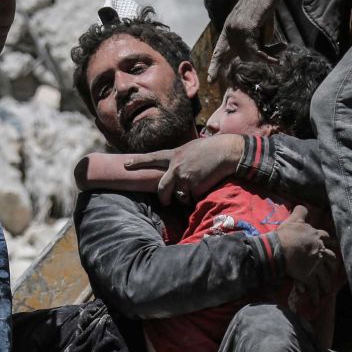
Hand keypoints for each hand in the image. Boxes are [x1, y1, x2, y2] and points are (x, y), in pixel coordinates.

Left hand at [124, 135, 243, 206]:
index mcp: (174, 155)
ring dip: (187, 197)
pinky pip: (193, 198)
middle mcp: (175, 167)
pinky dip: (198, 197)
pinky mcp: (194, 187)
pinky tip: (206, 186)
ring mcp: (184, 178)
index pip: (152, 158)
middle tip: (165, 202)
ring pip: (179, 196)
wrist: (226, 151)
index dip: (138, 162)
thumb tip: (175, 168)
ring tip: (199, 186)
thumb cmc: (211, 149)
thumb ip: (180, 159)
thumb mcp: (190, 149)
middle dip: (163, 198)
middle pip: (162, 188)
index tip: (125, 165)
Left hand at [208, 0, 278, 81]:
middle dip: (258, 59)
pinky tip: (275, 60)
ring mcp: (236, 29)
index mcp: (228, 29)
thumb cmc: (264, 3)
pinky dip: (266, 57)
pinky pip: (255, 50)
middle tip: (275, 57)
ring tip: (280, 51)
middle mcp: (229, 30)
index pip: (220, 51)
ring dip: (266, 55)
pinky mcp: (245, 28)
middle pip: (241, 56)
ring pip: (249, 54)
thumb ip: (256, 39)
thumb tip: (258, 55)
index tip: (211, 81)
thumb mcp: (258, 25)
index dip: (215, 66)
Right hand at [276, 205, 337, 302]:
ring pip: (325, 275)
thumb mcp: (293, 220)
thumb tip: (303, 206)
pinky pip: (313, 287)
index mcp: (316, 237)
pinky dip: (315, 295)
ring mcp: (315, 265)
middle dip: (332, 264)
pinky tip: (316, 302)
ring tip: (327, 290)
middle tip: (332, 269)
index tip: (326, 244)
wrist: (278, 249)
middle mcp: (319, 251)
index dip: (326, 241)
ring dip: (326, 283)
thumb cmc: (285, 234)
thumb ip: (300, 213)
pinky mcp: (308, 276)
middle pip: (330, 258)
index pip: (325, 237)